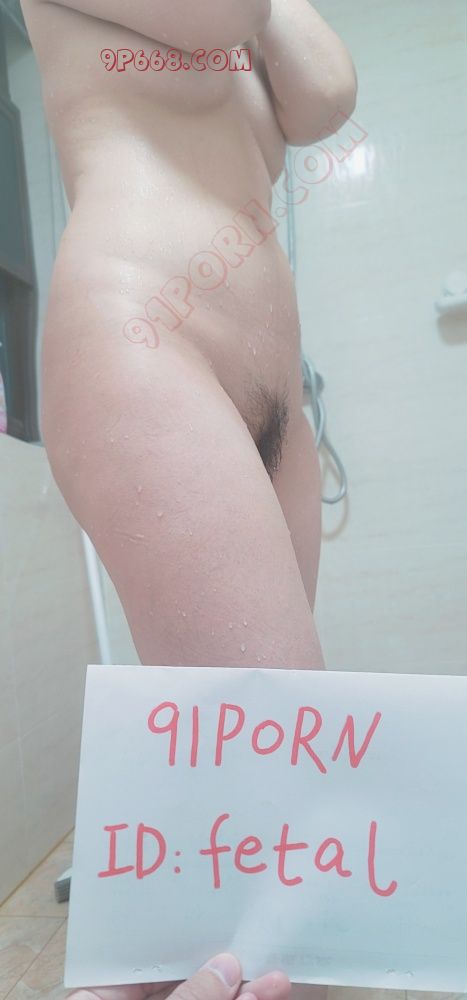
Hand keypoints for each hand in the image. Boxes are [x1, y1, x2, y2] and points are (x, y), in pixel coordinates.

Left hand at [68, 951, 290, 999]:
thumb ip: (188, 999)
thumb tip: (228, 967)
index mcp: (104, 996)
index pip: (143, 954)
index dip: (182, 934)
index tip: (219, 909)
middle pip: (186, 979)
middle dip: (229, 967)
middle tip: (264, 945)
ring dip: (248, 993)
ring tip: (281, 978)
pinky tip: (269, 994)